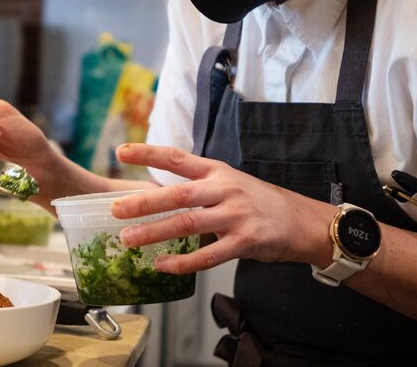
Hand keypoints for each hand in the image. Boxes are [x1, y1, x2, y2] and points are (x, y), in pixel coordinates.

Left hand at [111, 143, 333, 273]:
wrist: (302, 221)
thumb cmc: (257, 201)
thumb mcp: (229, 182)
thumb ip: (197, 187)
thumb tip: (155, 195)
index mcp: (217, 171)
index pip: (178, 158)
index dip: (148, 153)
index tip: (121, 152)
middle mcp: (224, 189)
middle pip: (179, 194)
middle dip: (144, 202)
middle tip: (115, 209)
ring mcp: (235, 216)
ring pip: (188, 224)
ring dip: (155, 232)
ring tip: (129, 239)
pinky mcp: (244, 242)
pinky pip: (208, 255)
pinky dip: (182, 262)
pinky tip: (161, 265)